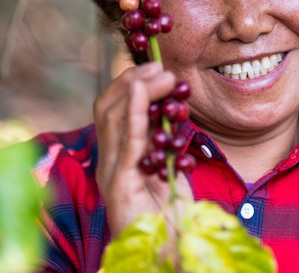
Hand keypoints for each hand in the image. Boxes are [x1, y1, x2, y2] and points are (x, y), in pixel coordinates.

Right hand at [94, 62, 192, 237]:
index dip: (130, 83)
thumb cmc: (171, 212)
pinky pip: (126, 144)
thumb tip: (173, 107)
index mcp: (119, 156)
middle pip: (108, 108)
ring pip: (113, 120)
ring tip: (162, 75)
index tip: (155, 66)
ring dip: (138, 91)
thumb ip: (165, 140)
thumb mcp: (169, 166)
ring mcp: (111, 173)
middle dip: (132, 81)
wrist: (172, 249)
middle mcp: (109, 161)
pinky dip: (133, 116)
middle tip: (159, 65)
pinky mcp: (119, 187)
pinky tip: (143, 96)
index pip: (114, 110)